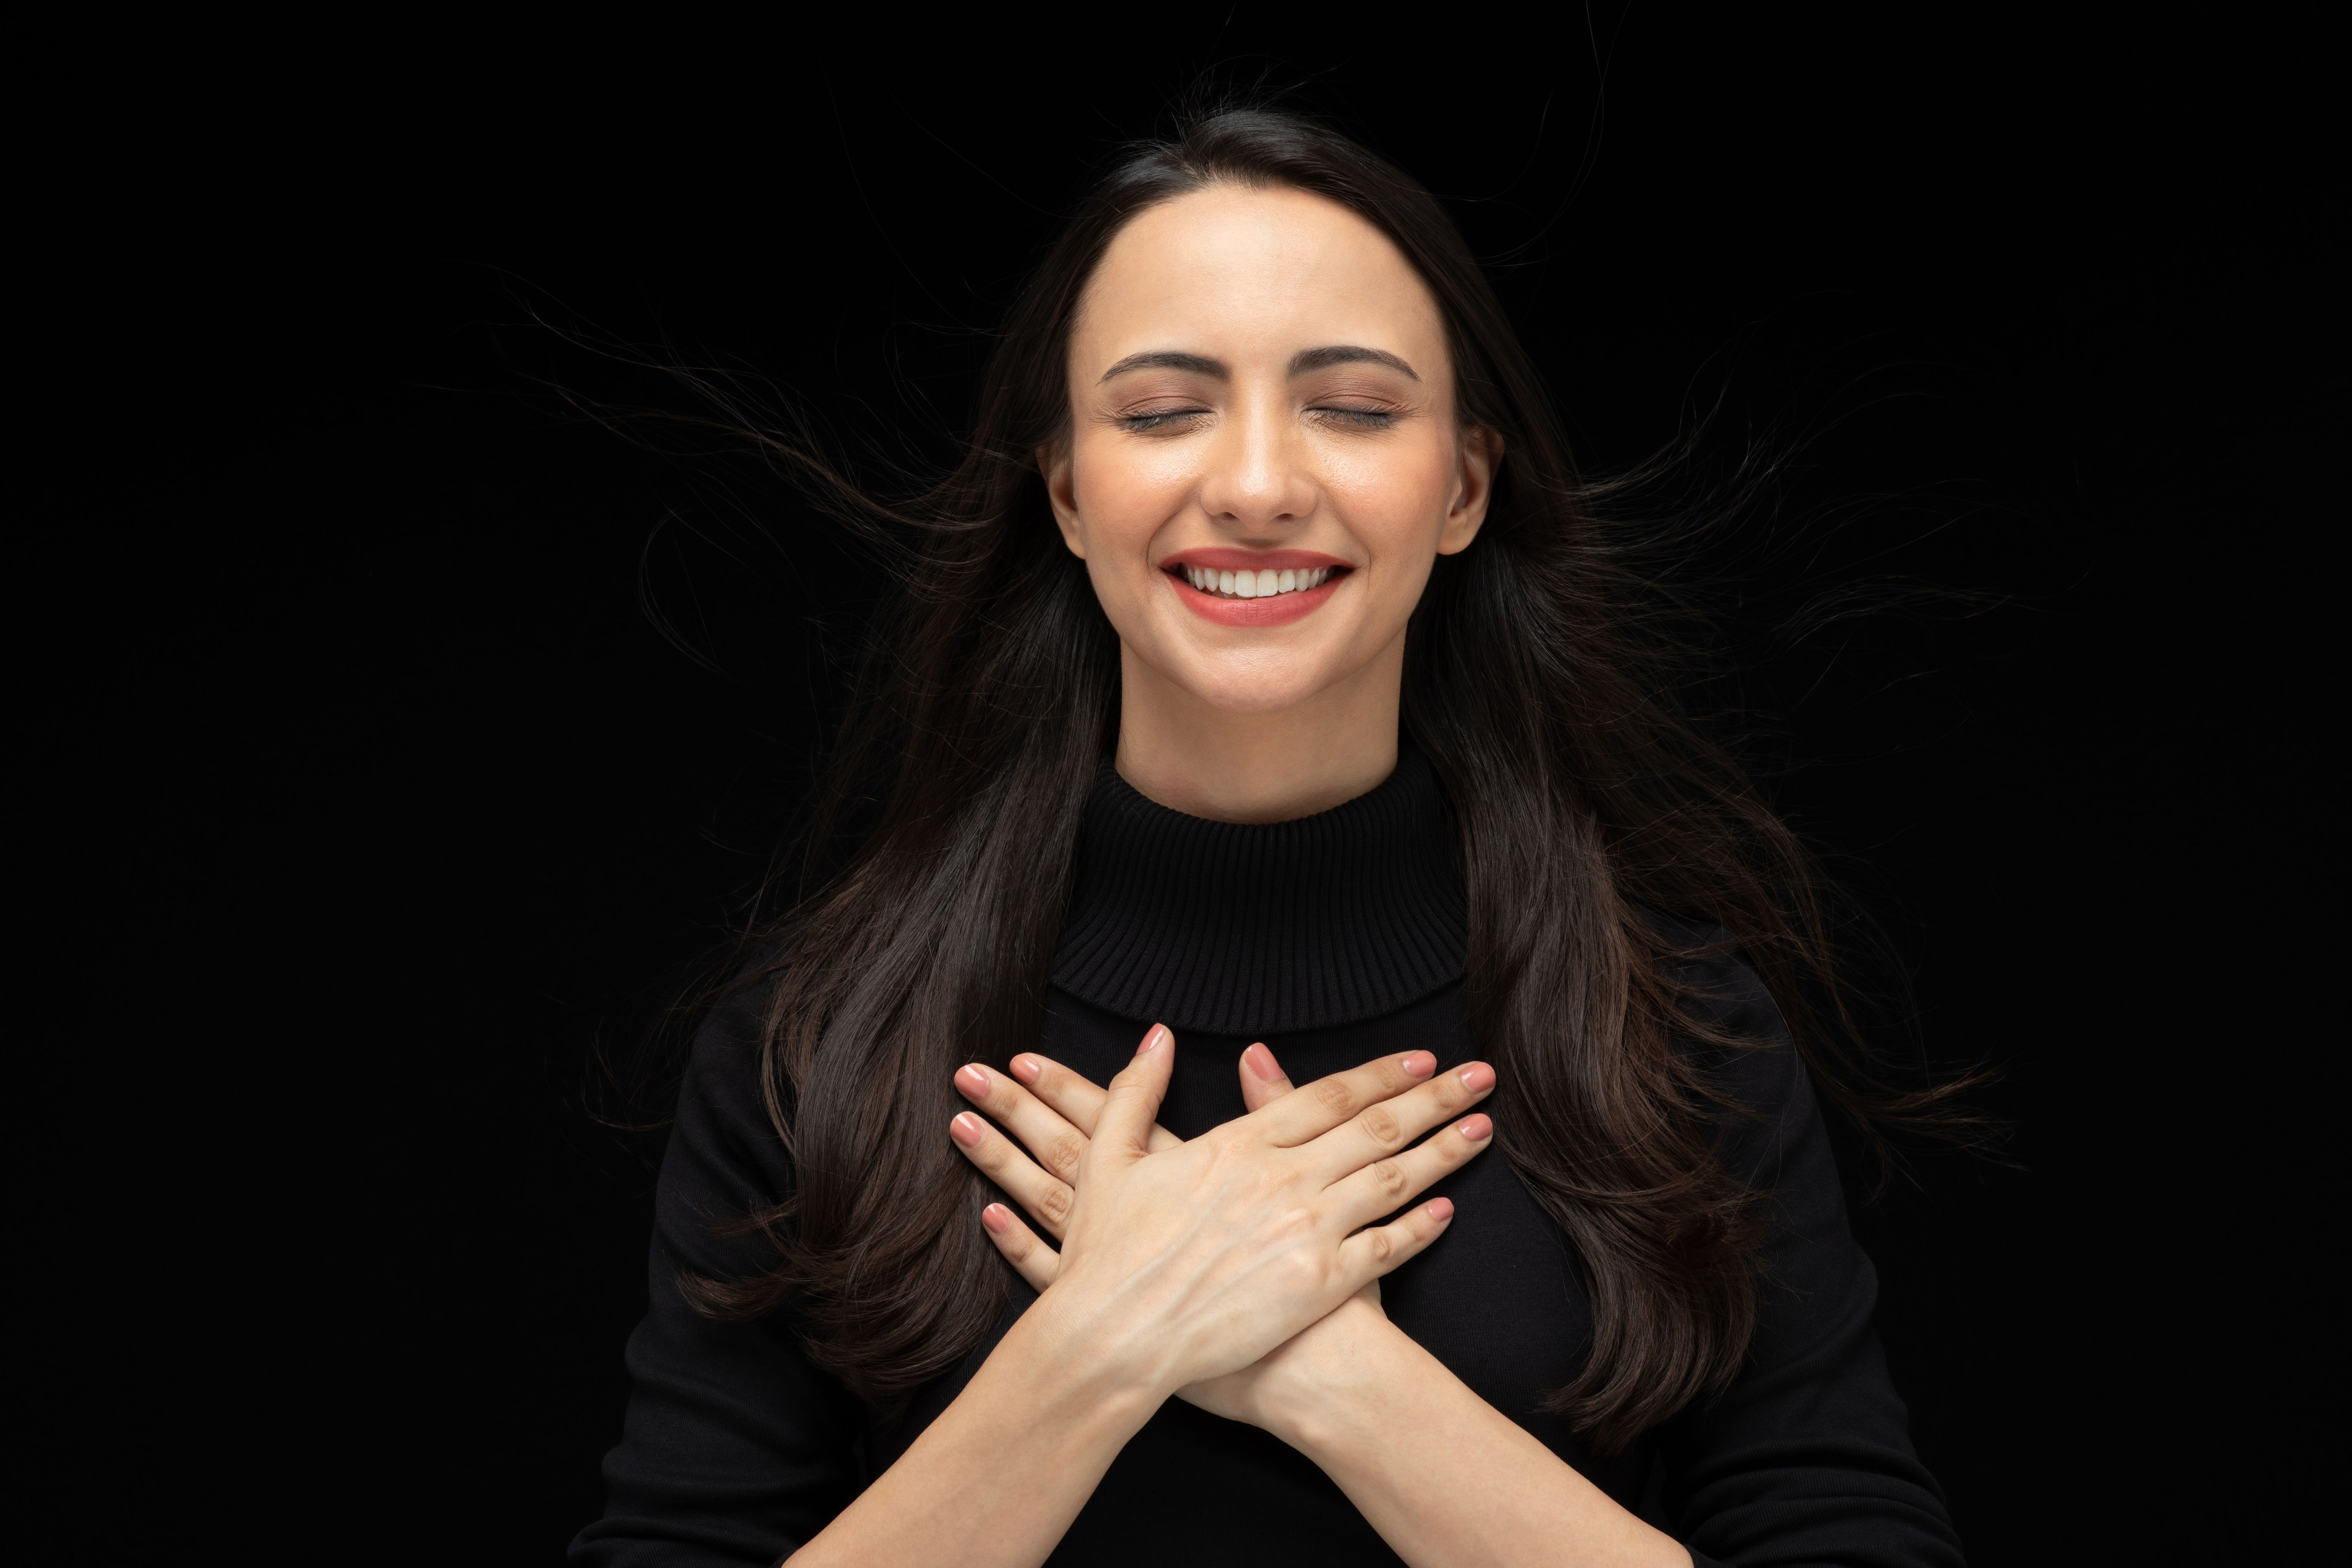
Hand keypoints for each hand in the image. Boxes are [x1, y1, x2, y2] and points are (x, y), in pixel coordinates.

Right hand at [947, 1030, 1496, 1423]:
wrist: (1114, 1335)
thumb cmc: (1107, 1253)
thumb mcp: (1111, 1158)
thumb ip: (1137, 1090)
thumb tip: (1157, 1035)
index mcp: (1239, 1144)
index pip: (1329, 1095)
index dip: (1381, 1074)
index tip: (1421, 1060)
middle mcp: (1283, 1179)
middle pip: (1377, 1127)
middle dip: (1435, 1098)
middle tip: (1480, 1077)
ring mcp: (1305, 1231)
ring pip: (1392, 1181)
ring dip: (1443, 1152)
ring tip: (1483, 1130)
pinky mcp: (1316, 1286)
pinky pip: (1383, 1249)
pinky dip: (1419, 1228)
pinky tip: (1446, 1212)